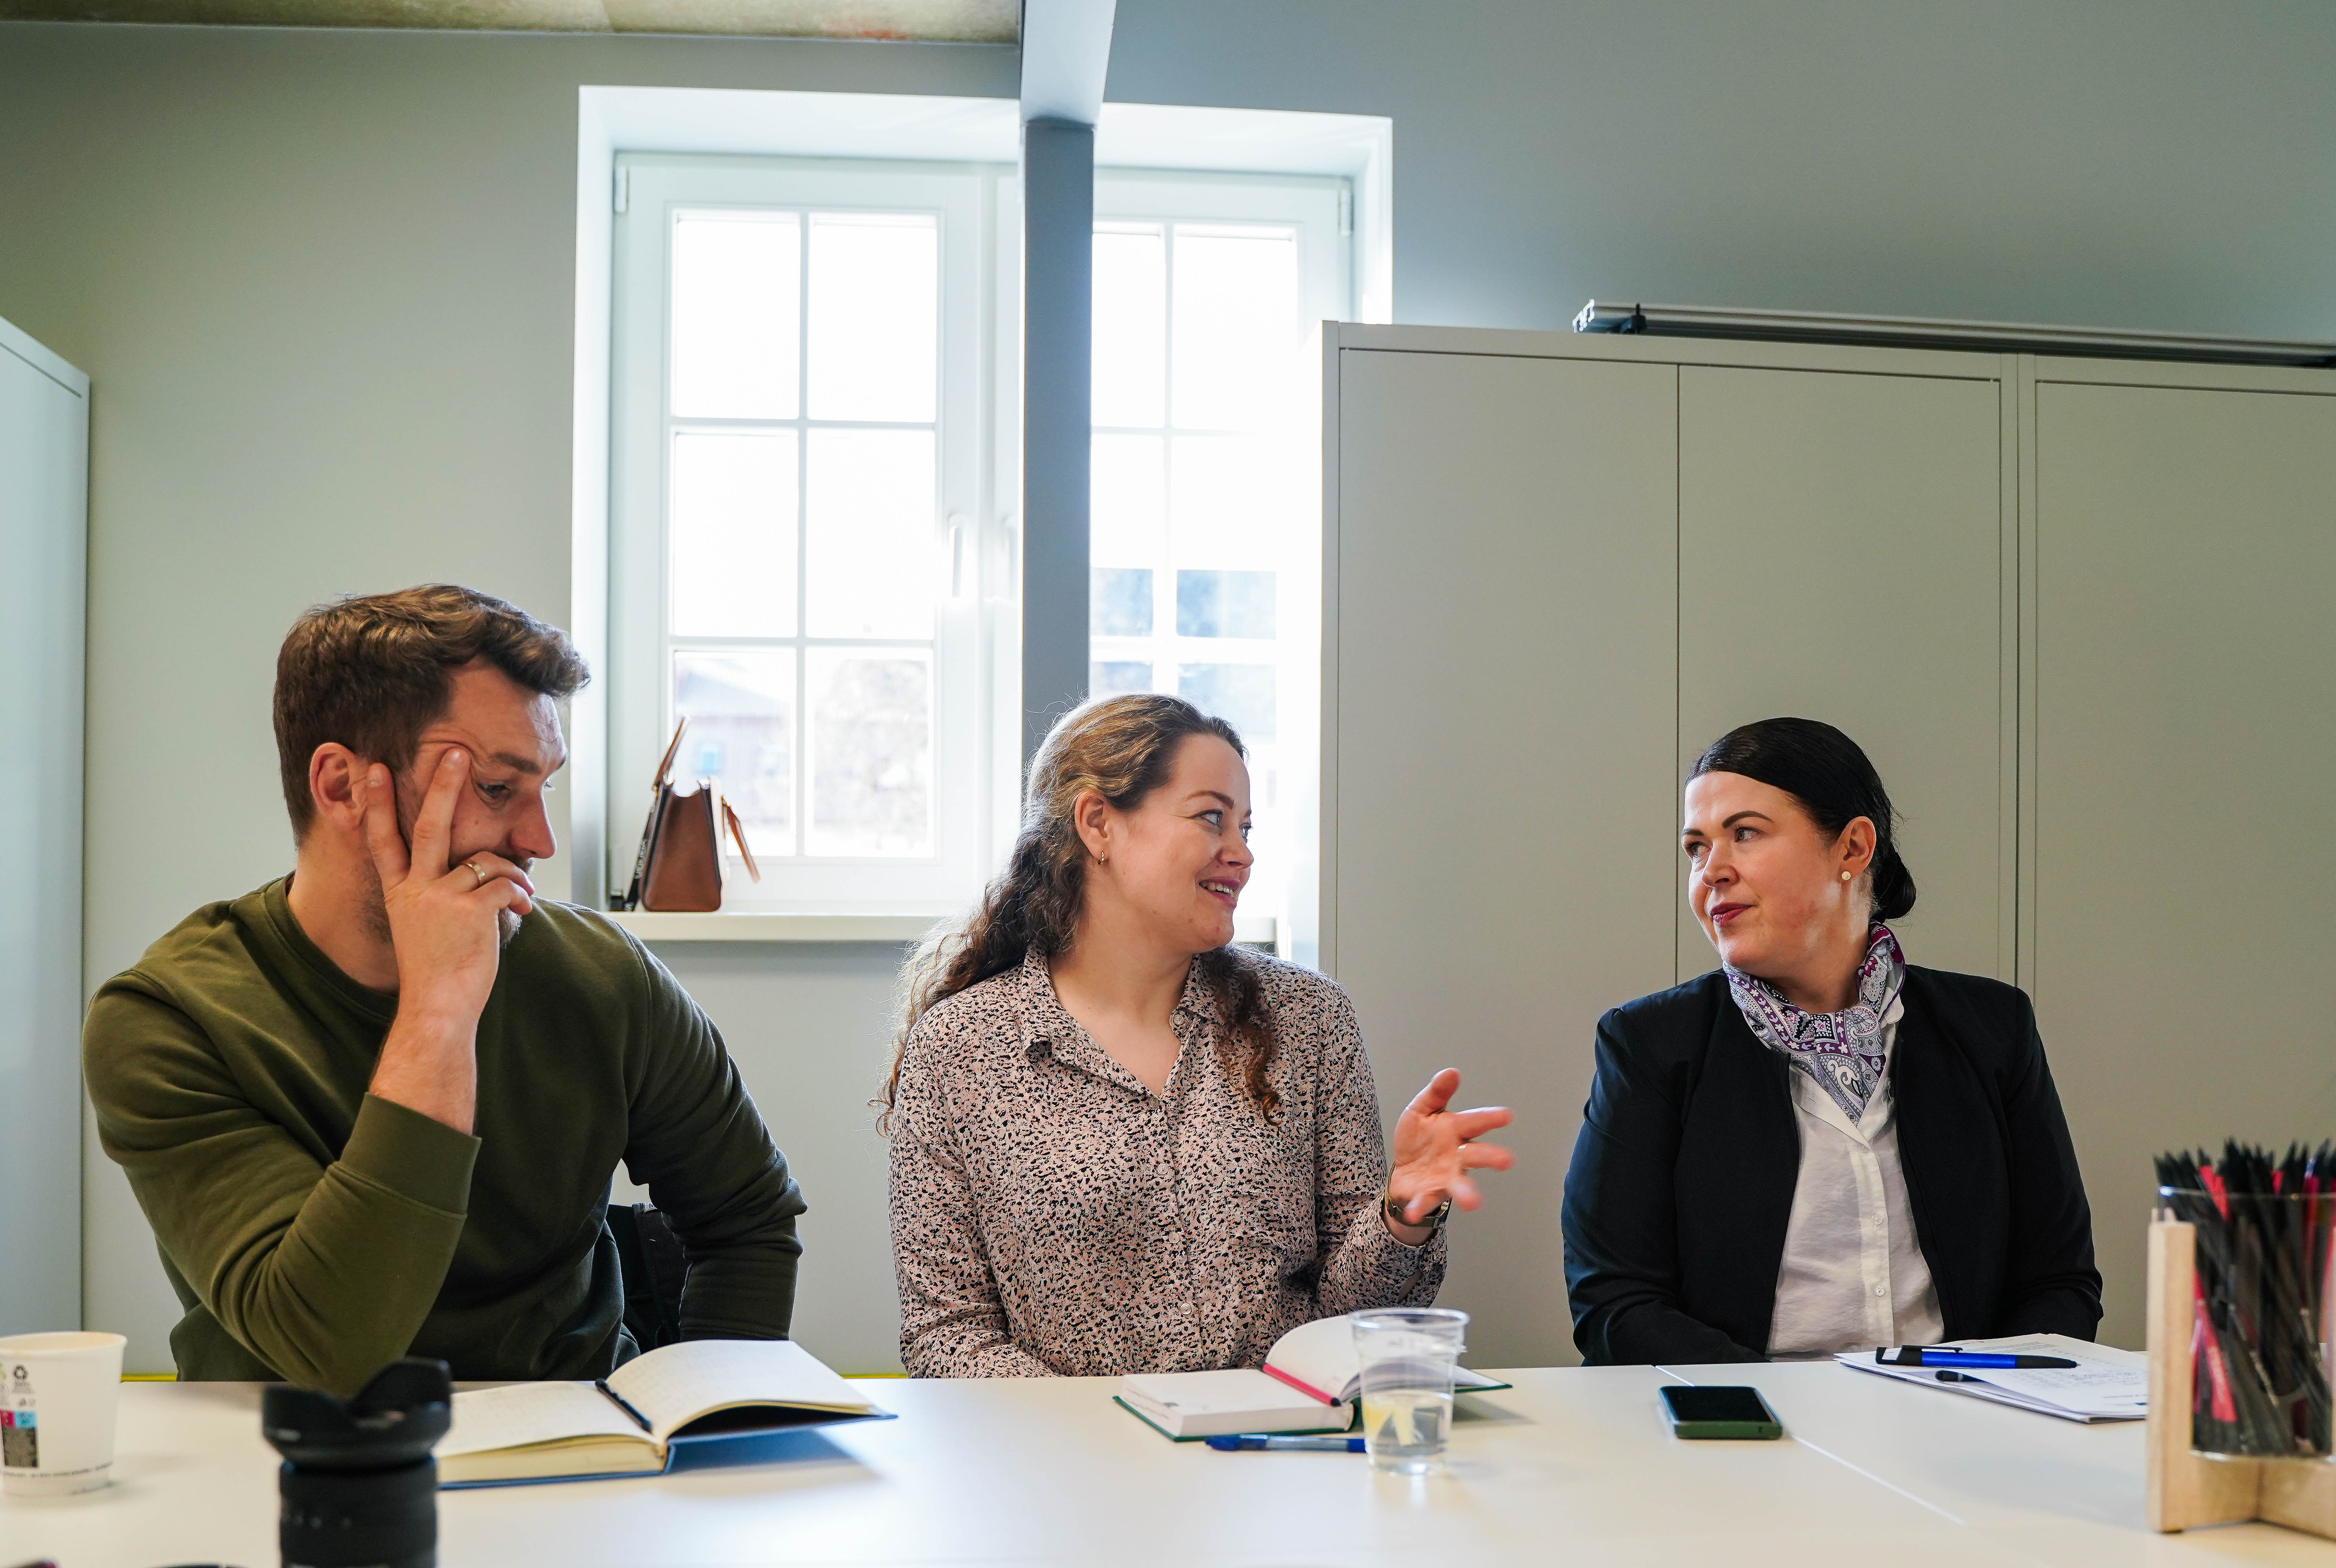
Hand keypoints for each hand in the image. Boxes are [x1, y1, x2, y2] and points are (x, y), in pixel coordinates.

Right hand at [361, 748, 533, 1130]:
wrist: (437, 1009)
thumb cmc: (437, 972)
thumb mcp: (424, 926)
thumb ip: (437, 894)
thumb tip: (473, 870)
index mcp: (399, 892)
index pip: (383, 839)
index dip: (377, 803)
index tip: (373, 768)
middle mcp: (415, 889)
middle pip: (429, 825)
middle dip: (443, 786)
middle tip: (455, 752)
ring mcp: (440, 897)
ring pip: (487, 860)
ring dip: (513, 872)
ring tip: (522, 894)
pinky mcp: (469, 910)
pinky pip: (507, 885)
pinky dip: (522, 894)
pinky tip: (525, 911)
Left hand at [1385, 1068, 1513, 1238]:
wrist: (1403, 1168)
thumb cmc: (1419, 1138)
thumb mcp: (1422, 1110)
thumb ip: (1436, 1093)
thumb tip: (1451, 1072)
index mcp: (1456, 1130)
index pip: (1475, 1122)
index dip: (1490, 1118)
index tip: (1506, 1115)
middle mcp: (1457, 1155)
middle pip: (1477, 1155)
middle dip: (1492, 1157)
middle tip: (1507, 1160)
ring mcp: (1446, 1176)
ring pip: (1460, 1184)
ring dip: (1467, 1193)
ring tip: (1473, 1202)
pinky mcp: (1429, 1193)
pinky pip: (1426, 1201)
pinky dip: (1420, 1207)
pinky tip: (1415, 1212)